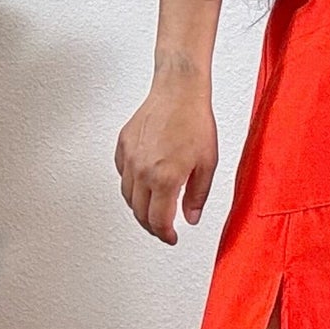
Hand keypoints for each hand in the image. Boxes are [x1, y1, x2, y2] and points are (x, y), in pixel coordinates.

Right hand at [115, 73, 218, 243]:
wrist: (179, 91)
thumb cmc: (194, 121)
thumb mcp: (207, 163)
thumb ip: (198, 195)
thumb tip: (191, 217)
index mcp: (165, 178)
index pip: (159, 220)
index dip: (165, 234)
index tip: (171, 237)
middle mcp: (143, 171)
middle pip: (140, 213)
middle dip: (152, 226)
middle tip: (163, 228)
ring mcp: (129, 158)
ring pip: (128, 196)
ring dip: (140, 208)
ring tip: (153, 209)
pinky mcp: (123, 146)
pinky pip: (122, 175)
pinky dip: (131, 186)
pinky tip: (143, 184)